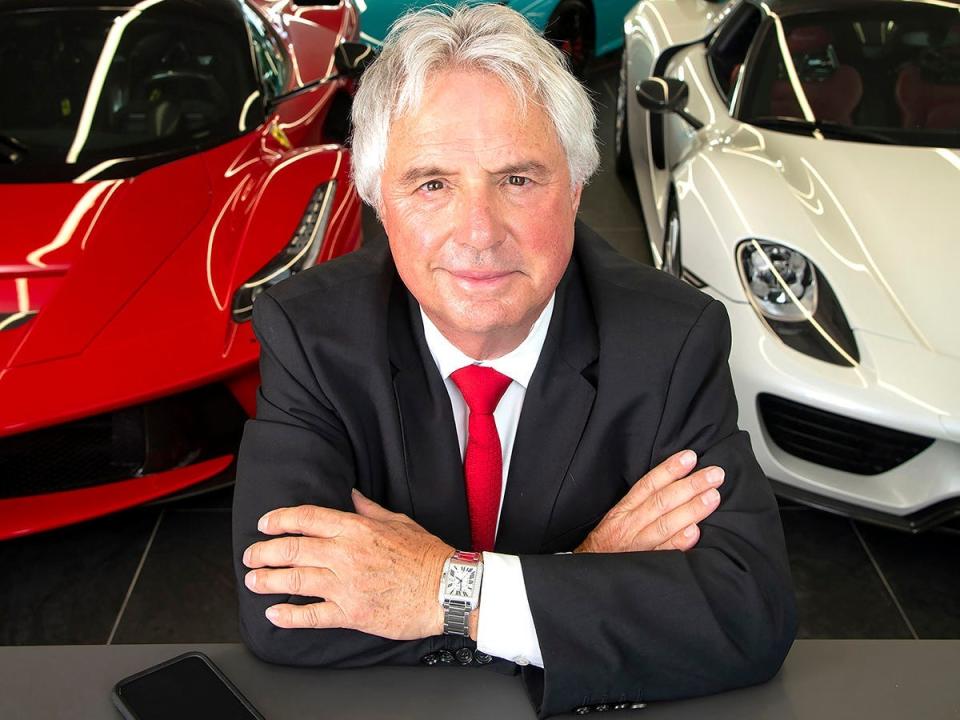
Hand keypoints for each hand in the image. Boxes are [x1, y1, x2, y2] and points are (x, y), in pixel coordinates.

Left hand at [242, 490, 452, 639]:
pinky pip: (313, 615)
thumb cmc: (426, 556)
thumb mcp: (398, 521)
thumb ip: (368, 509)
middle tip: (251, 556)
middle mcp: (346, 554)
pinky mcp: (352, 612)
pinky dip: (290, 615)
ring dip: (269, 580)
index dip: (280, 519)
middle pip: (293, 548)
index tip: (266, 524)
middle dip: (265, 552)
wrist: (447, 588)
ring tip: (254, 581)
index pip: (307, 518)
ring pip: (296, 580)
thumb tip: (351, 496)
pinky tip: (275, 614)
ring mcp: (347, 584)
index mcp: (356, 528)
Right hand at [575, 449, 723, 553]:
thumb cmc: (608, 544)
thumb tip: (674, 486)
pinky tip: (695, 532)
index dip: (669, 470)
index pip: (649, 485)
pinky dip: (679, 542)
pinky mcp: (643, 565)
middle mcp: (630, 525)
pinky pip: (663, 553)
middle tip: (715, 474)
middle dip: (690, 486)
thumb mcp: (617, 518)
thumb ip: (641, 504)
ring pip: (665, 524)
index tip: (690, 457)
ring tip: (713, 497)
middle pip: (662, 501)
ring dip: (691, 510)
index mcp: (624, 510)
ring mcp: (637, 545)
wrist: (588, 573)